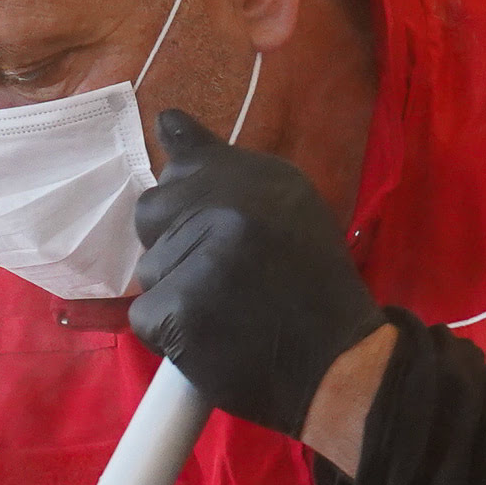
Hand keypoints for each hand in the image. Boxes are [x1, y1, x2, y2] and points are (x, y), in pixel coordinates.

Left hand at [127, 114, 383, 436]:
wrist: (341, 363)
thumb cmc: (313, 292)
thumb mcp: (288, 211)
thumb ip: (228, 173)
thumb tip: (167, 121)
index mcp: (260, 178)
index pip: (187, 157)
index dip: (182, 187)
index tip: (193, 199)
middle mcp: (232, 206)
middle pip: (151, 212)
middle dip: (172, 245)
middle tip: (218, 277)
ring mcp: (205, 256)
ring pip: (149, 269)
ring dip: (176, 295)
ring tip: (226, 312)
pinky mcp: (182, 307)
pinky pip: (145, 314)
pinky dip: (169, 333)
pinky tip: (210, 339)